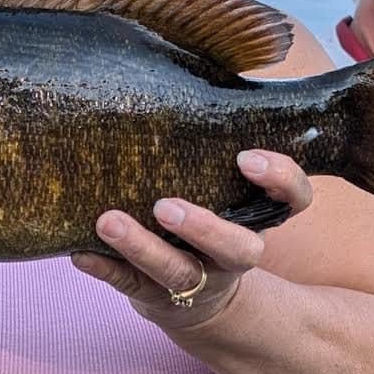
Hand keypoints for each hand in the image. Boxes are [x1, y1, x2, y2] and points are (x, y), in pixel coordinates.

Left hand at [72, 149, 313, 332]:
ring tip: (107, 220)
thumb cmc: (209, 219)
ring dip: (141, 247)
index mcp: (256, 218)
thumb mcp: (227, 189)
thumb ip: (218, 147)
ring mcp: (195, 281)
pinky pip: (128, 285)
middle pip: (237, 249)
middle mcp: (232, 255)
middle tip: (165, 206)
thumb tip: (192, 71)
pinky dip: (104, 268)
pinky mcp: (154, 296)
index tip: (245, 157)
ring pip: (175, 271)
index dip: (280, 180)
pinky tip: (80, 253)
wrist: (202, 302)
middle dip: (204, 228)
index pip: (293, 200)